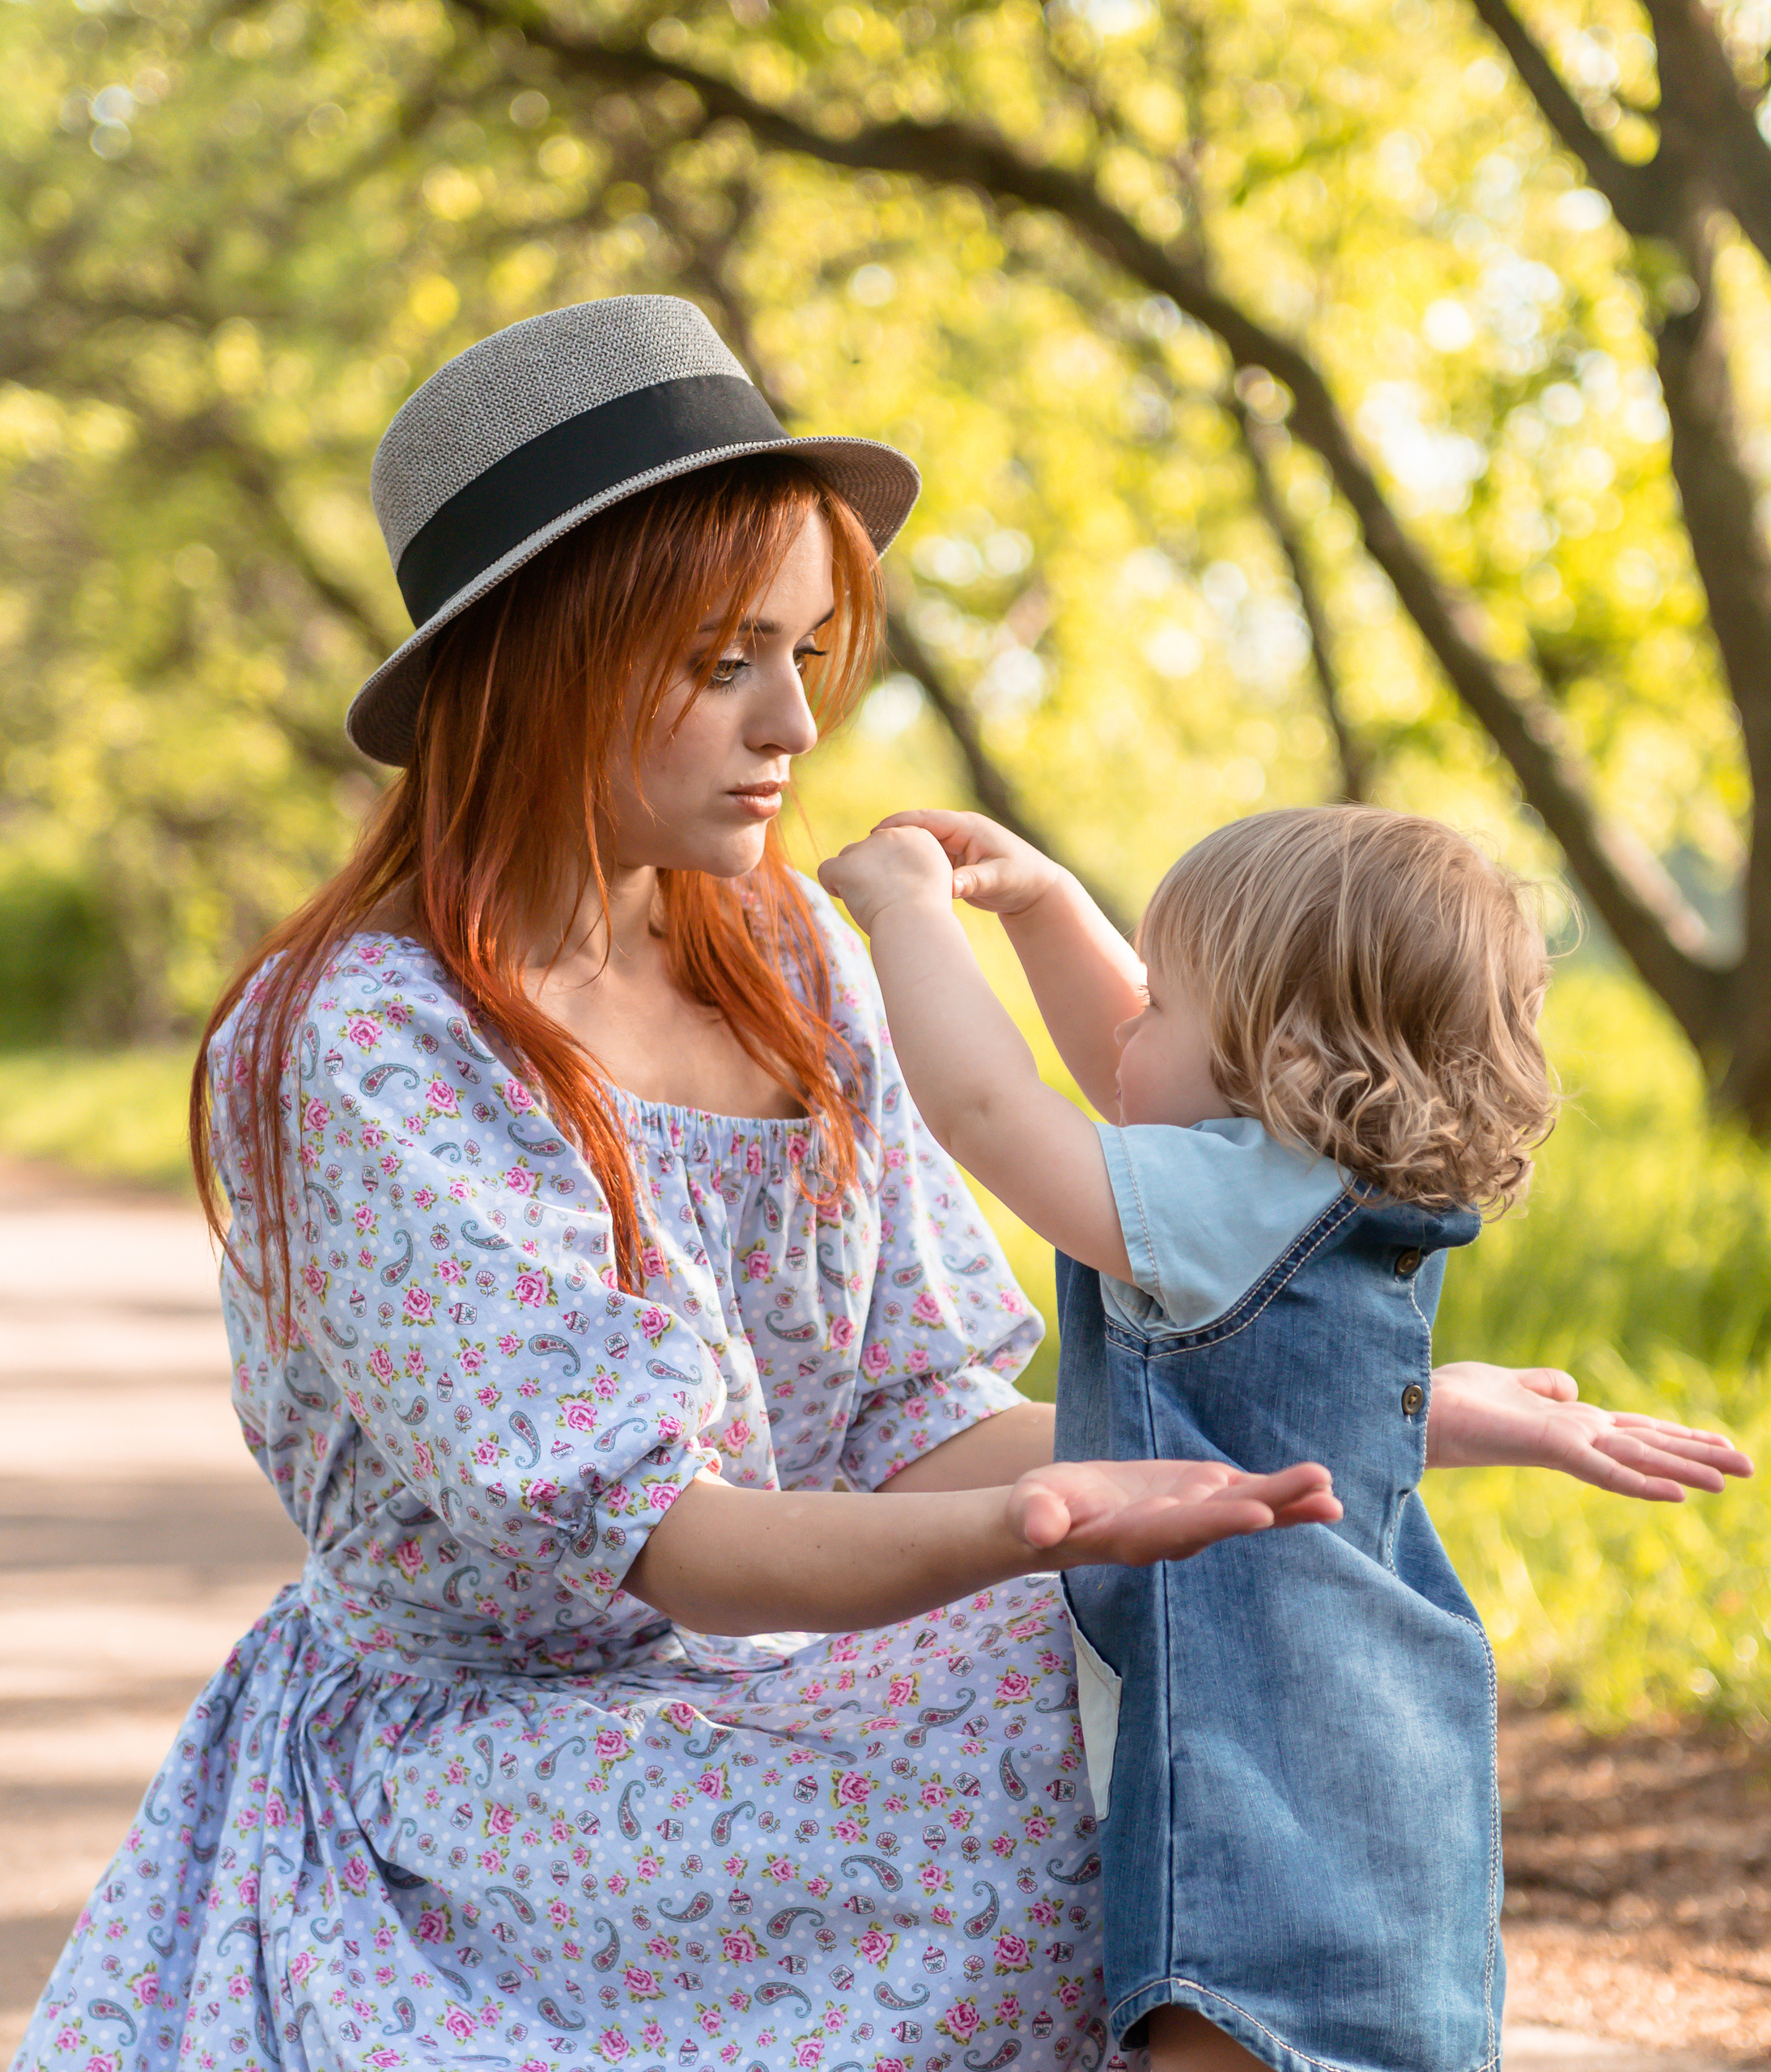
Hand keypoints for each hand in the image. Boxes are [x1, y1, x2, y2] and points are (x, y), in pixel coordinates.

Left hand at [817, 824, 954, 932]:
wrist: (918, 922)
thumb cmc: (927, 912)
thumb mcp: (930, 879)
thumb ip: (912, 866)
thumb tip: (891, 871)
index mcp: (916, 836)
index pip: (890, 844)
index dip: (890, 866)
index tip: (899, 887)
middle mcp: (891, 835)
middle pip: (868, 848)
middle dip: (870, 870)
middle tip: (882, 897)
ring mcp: (866, 848)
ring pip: (847, 856)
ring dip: (852, 876)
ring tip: (867, 901)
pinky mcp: (846, 864)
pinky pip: (826, 870)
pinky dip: (831, 885)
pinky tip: (846, 899)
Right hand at [874, 808, 1062, 916]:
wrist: (1035, 890)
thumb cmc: (1022, 878)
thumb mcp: (999, 879)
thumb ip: (973, 881)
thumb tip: (949, 886)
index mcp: (967, 827)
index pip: (926, 819)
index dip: (899, 824)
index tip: (874, 833)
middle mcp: (957, 833)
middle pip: (916, 830)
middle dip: (891, 839)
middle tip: (863, 851)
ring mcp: (954, 847)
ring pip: (917, 847)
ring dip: (897, 854)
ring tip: (868, 865)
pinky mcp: (952, 863)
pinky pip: (924, 861)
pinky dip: (908, 867)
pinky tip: (889, 881)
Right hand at [1007, 1457, 1341, 1565]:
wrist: (1060, 1516)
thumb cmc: (1039, 1510)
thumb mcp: (1030, 1506)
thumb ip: (1035, 1515)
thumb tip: (1036, 1528)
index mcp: (1133, 1537)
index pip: (1180, 1530)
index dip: (1218, 1522)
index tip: (1258, 1512)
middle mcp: (1173, 1534)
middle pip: (1227, 1521)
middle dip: (1271, 1507)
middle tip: (1318, 1496)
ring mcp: (1192, 1518)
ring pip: (1246, 1509)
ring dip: (1289, 1503)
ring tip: (1332, 1495)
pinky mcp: (1202, 1500)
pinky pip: (1249, 1498)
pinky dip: (1285, 1497)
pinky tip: (1322, 1492)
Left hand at [1425, 1360, 1754, 1500]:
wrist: (1412, 1411)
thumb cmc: (1451, 1399)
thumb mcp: (1506, 1382)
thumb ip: (1542, 1387)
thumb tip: (1573, 1388)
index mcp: (1570, 1421)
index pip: (1635, 1430)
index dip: (1677, 1436)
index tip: (1719, 1444)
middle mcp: (1576, 1435)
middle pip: (1648, 1445)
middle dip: (1698, 1454)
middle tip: (1749, 1467)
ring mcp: (1566, 1444)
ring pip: (1638, 1458)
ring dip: (1686, 1468)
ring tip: (1731, 1481)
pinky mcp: (1551, 1448)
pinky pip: (1604, 1470)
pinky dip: (1640, 1482)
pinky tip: (1676, 1494)